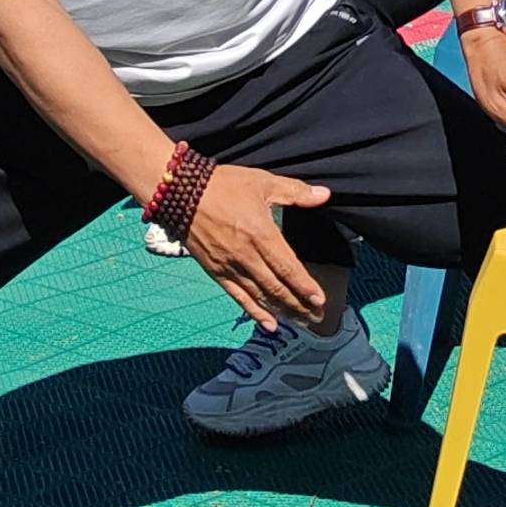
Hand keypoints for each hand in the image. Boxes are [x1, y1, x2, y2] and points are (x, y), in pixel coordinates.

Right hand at [180, 162, 330, 331]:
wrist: (180, 194)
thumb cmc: (224, 185)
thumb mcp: (263, 181)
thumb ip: (295, 191)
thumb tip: (324, 195)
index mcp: (261, 234)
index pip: (287, 267)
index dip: (305, 286)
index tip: (320, 300)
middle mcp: (246, 256)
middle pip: (276, 288)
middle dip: (299, 305)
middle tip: (317, 317)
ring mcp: (230, 267)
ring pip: (260, 296)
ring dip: (282, 311)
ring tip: (301, 322)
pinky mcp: (216, 273)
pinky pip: (239, 297)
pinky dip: (255, 312)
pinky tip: (269, 324)